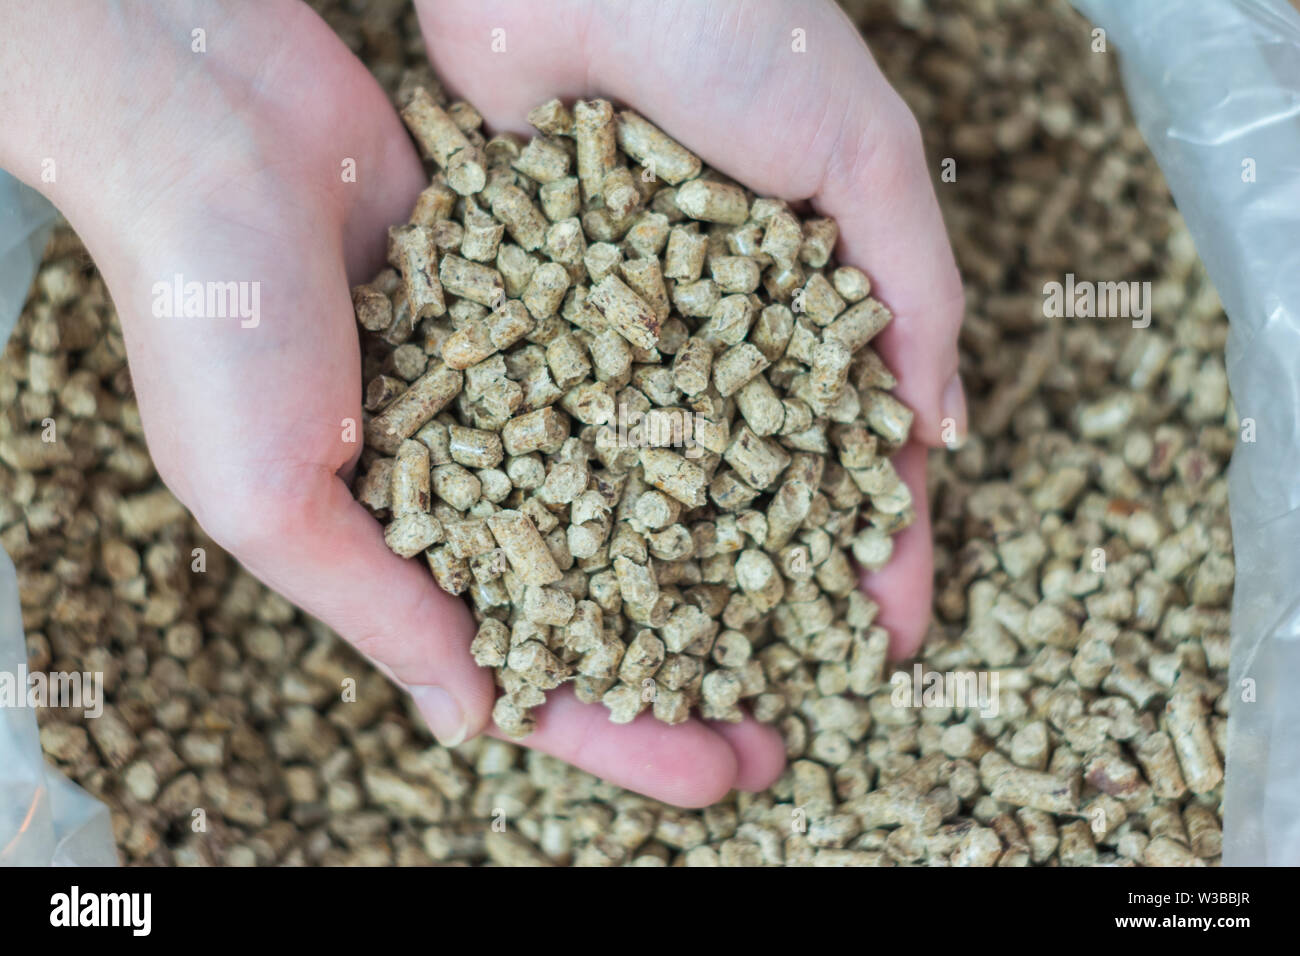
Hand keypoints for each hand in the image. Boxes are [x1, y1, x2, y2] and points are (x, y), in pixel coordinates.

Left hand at [416, 0, 966, 654]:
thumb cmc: (737, 29)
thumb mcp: (862, 154)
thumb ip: (912, 289)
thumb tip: (945, 435)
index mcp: (801, 297)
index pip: (849, 450)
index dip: (875, 546)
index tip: (889, 642)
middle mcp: (706, 328)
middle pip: (743, 487)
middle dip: (763, 590)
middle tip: (774, 694)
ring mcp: (608, 326)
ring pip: (640, 477)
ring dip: (655, 572)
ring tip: (663, 676)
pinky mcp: (515, 308)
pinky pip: (538, 422)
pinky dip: (549, 503)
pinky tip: (552, 590)